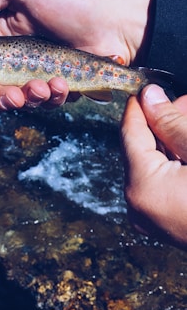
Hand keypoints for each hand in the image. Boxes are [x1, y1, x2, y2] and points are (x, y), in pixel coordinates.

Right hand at [0, 0, 151, 108]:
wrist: (114, 20)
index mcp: (1, 36)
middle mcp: (16, 58)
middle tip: (13, 96)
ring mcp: (38, 74)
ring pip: (19, 100)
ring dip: (30, 98)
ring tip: (46, 85)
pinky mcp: (59, 87)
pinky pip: (46, 103)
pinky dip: (52, 98)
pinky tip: (63, 84)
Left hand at [121, 84, 186, 245]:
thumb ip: (173, 122)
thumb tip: (150, 97)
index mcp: (143, 187)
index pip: (129, 133)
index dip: (139, 106)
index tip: (148, 87)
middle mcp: (139, 205)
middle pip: (141, 148)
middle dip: (162, 121)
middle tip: (180, 101)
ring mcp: (151, 218)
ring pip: (152, 163)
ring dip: (171, 140)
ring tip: (186, 118)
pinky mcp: (164, 222)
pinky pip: (161, 181)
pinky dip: (174, 161)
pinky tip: (186, 145)